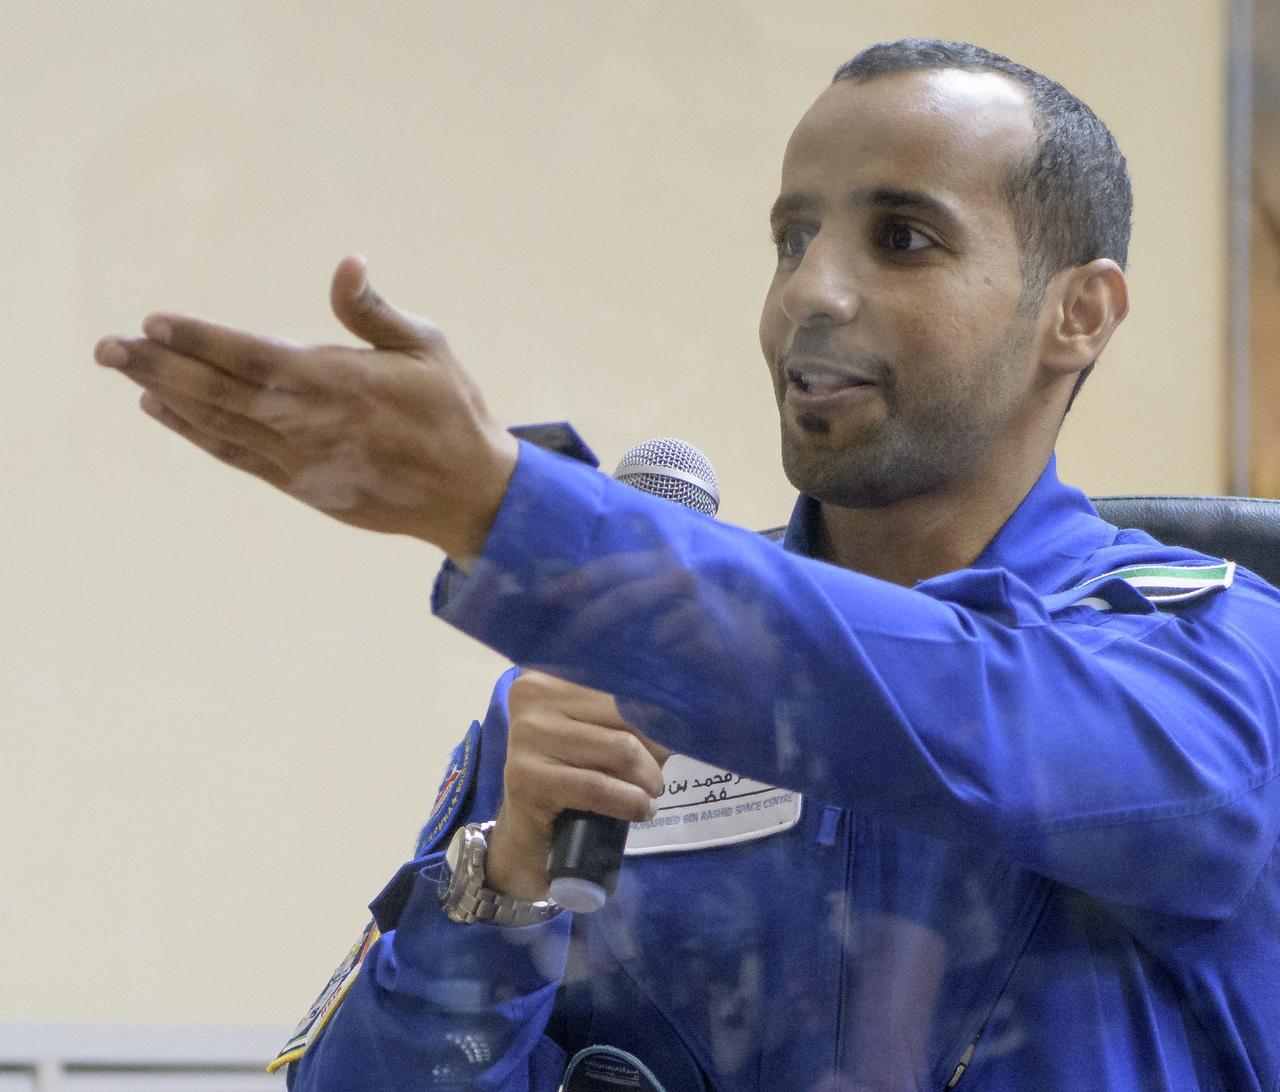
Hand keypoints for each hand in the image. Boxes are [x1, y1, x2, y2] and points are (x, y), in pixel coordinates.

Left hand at [93, 256, 518, 559]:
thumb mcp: (428, 348)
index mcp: (337, 382)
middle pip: (216, 391)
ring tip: (124, 371)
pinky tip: (164, 413)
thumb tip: (345, 265)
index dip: (199, 338)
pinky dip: (194, 434)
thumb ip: (375, 312)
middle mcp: (307, 422)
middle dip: (159, 365)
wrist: (467, 494)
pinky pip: (234, 455)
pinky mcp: (299, 484)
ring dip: (165, 396)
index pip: (251, 355)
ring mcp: (299, 458)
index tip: (155, 320)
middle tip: (107, 345)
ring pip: (216, 423)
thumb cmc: (451, 412)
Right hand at [486, 670, 670, 900]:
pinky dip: (630, 801)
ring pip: (621, 748)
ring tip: (648, 794)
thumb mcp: (599, 735)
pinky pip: (598, 786)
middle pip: (627, 712)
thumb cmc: (572, 778)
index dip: (655, 715)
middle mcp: (533, 695)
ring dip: (648, 780)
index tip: (665, 742)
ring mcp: (525, 736)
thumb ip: (627, 715)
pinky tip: (639, 811)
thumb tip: (680, 714)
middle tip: (654, 778)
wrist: (528, 841)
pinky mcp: (526, 778)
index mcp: (551, 676)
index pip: (623, 683)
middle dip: (654, 750)